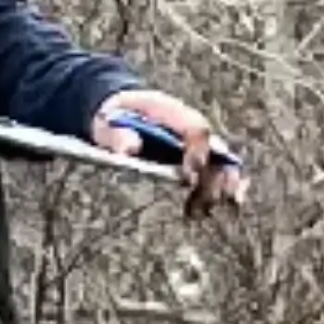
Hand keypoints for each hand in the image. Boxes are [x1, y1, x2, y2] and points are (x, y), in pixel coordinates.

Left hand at [91, 88, 245, 217]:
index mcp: (169, 110)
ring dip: (217, 190)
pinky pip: (213, 173)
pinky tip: (208, 210)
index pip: (196, 128)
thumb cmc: (112, 118)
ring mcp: (193, 142)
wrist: (118, 111)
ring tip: (204, 213)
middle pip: (216, 149)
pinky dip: (217, 190)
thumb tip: (130, 149)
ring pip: (219, 165)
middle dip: (216, 178)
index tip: (188, 179)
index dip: (197, 153)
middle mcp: (188, 126)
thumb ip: (115, 135)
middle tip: (208, 203)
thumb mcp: (105, 123)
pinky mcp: (192, 157)